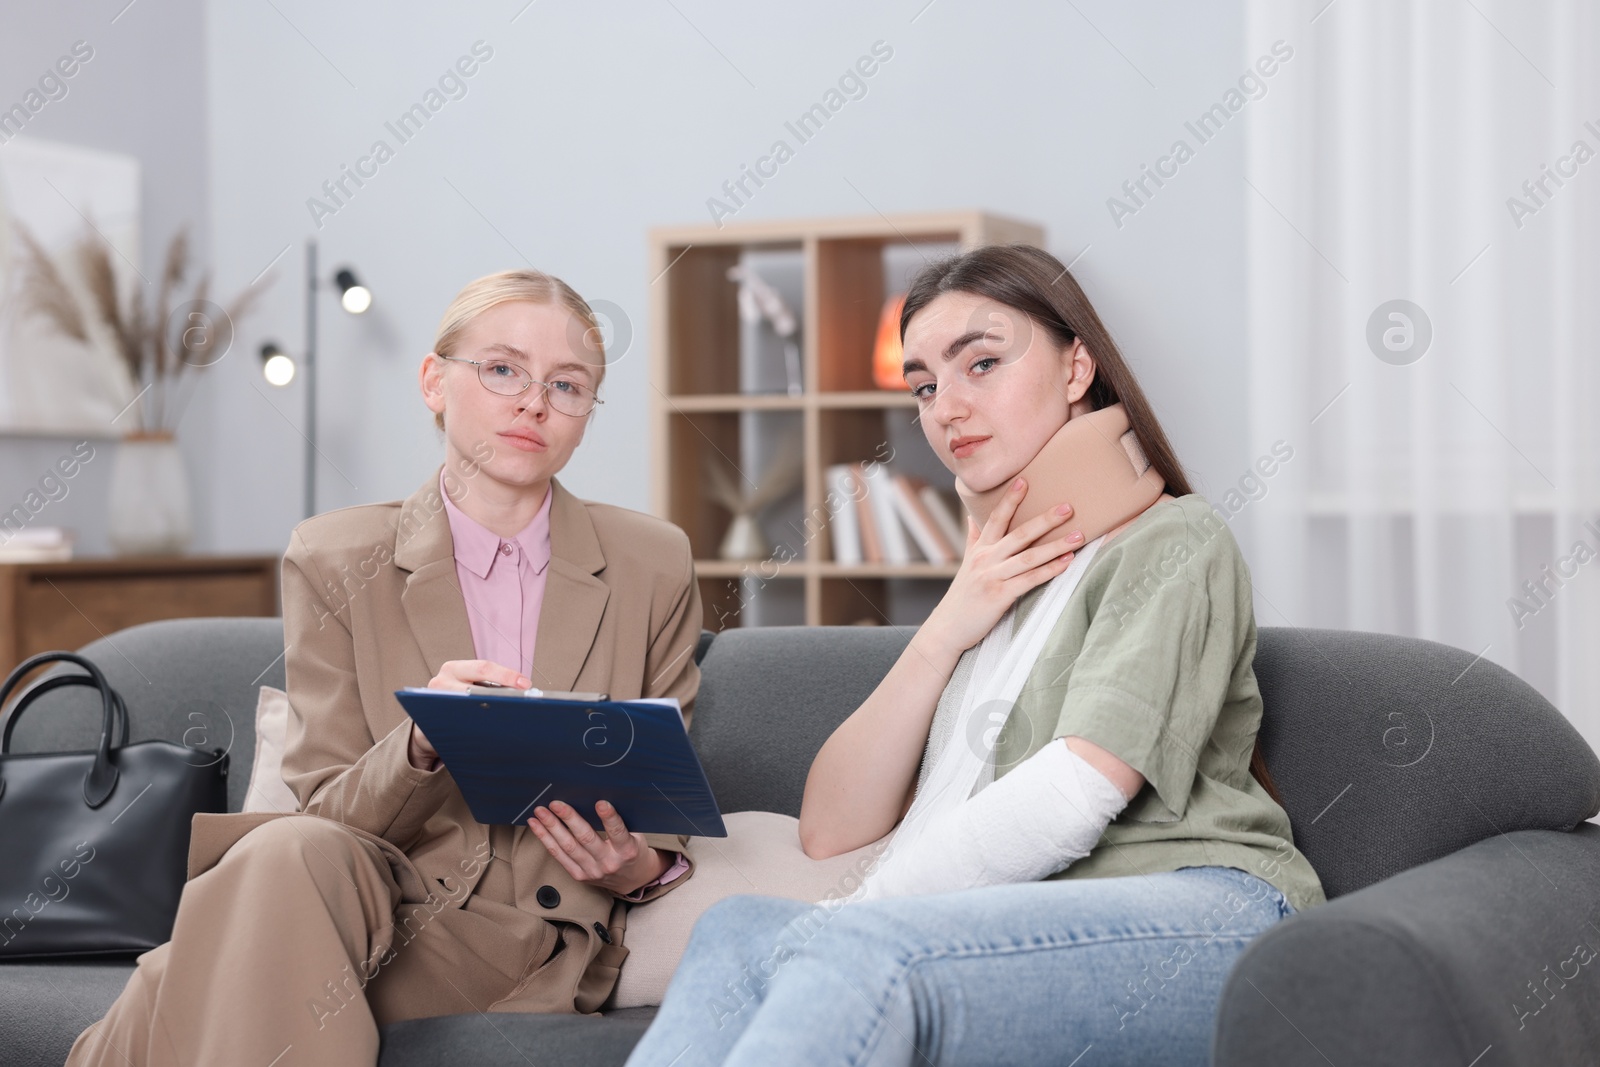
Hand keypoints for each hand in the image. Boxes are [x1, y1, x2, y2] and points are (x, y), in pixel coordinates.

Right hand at [407, 659, 533, 771]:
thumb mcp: (469, 684)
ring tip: (511, 718)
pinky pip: (459, 727)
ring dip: (490, 716)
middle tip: (523, 704)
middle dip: (501, 697)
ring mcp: (434, 704)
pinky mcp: (433, 724)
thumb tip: (522, 689)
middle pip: (475, 690)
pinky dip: (478, 729)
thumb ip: (489, 684)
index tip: (526, 684)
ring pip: (467, 709)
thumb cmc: (458, 698)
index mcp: (453, 669)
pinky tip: (494, 733)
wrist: (429, 719)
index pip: (484, 668)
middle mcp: (440, 683)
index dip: (506, 675)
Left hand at [528, 799, 669, 894]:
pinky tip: (538, 827)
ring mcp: (592, 871)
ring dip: (551, 827)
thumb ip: (620, 823)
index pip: (618, 832)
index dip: (609, 817)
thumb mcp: (635, 836)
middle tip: (556, 804)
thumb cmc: (632, 851)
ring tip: (541, 813)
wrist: (632, 880)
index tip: (600, 803)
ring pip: (568, 847)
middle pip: (586, 838)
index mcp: (627, 851)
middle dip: (569, 818)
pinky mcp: (579, 876)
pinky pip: (559, 856)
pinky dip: (546, 840)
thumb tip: (597, 798)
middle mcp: (609, 863)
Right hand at [922, 476, 1082, 654]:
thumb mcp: (965, 563)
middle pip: (1019, 535)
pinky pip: (1030, 580)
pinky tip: (1067, 563)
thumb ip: (973, 538)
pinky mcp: (1000, 596)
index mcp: (979, 549)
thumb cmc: (962, 596)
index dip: (1010, 499)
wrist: (948, 628)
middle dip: (1045, 520)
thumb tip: (971, 515)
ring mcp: (992, 577)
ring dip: (1056, 546)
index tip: (1024, 481)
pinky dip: (1050, 571)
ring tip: (1079, 536)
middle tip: (1068, 507)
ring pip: (1029, 557)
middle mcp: (985, 559)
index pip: (995, 518)